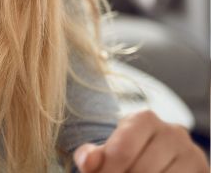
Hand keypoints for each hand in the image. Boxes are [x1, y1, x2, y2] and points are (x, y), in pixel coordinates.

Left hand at [74, 110, 207, 171]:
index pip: (121, 151)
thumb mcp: (106, 151)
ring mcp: (192, 153)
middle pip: (142, 170)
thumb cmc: (125, 154)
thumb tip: (87, 162)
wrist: (156, 156)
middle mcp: (173, 132)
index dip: (107, 171)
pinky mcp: (203, 170)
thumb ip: (91, 156)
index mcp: (144, 119)